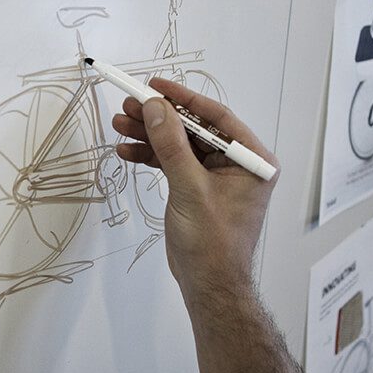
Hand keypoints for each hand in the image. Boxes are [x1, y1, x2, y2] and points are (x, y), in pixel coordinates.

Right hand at [112, 77, 278, 304]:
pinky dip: (151, 157)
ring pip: (180, 145)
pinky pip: (174, 163)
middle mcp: (238, 164)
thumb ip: (172, 145)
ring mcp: (216, 177)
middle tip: (129, 106)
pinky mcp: (197, 189)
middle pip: (194, 129)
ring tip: (120, 126)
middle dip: (160, 118)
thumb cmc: (212, 243)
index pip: (217, 118)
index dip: (184, 100)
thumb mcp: (190, 189)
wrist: (208, 285)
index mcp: (252, 160)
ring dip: (150, 136)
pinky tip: (127, 151)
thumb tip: (157, 107)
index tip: (155, 86)